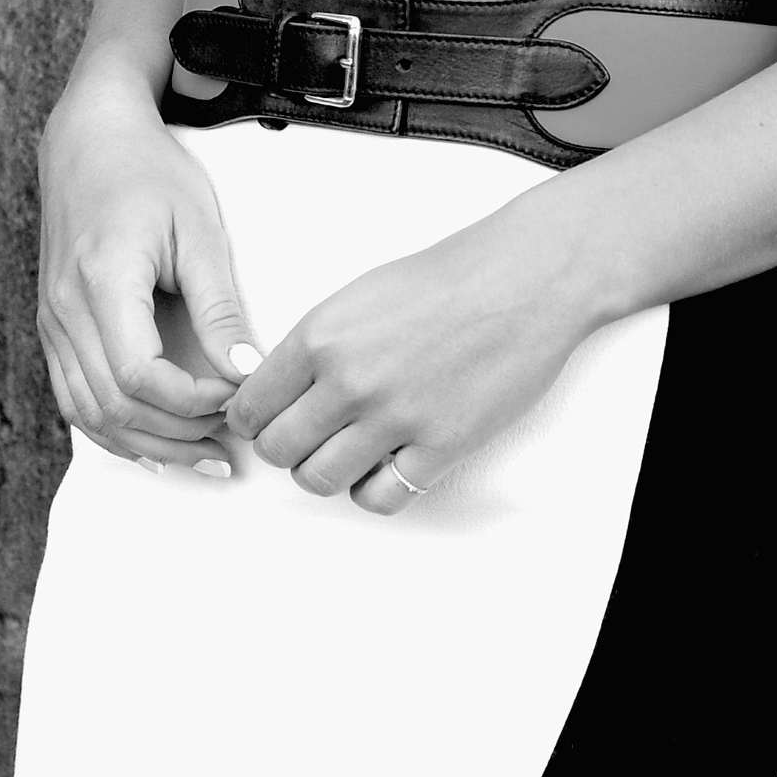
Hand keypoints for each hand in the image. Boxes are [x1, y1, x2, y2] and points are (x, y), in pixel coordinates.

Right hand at [36, 70, 259, 473]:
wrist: (90, 140)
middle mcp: (65, 309)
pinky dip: (112, 429)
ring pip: (88, 413)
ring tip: (203, 459)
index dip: (192, 402)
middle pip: (113, 405)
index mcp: (103, 280)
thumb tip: (246, 371)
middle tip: (231, 448)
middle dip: (176, 436)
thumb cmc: (149, 174)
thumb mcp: (199, 229)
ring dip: (146, 445)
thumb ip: (220, 305)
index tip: (237, 398)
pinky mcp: (52, 325)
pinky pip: (73, 397)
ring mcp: (51, 320)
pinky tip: (152, 445)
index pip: (140, 375)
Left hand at [223, 190, 595, 516]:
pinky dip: (375, 490)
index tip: (270, 421)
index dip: (256, 419)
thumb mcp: (357, 296)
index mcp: (321, 335)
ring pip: (318, 480)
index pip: (252, 406)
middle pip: (278, 450)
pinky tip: (387, 465)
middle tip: (311, 437)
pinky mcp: (440, 447)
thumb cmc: (448, 278)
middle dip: (287, 449)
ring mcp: (395, 417)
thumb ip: (314, 346)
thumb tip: (276, 390)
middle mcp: (349, 380)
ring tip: (349, 452)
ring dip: (327, 472)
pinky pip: (380, 498)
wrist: (524, 279)